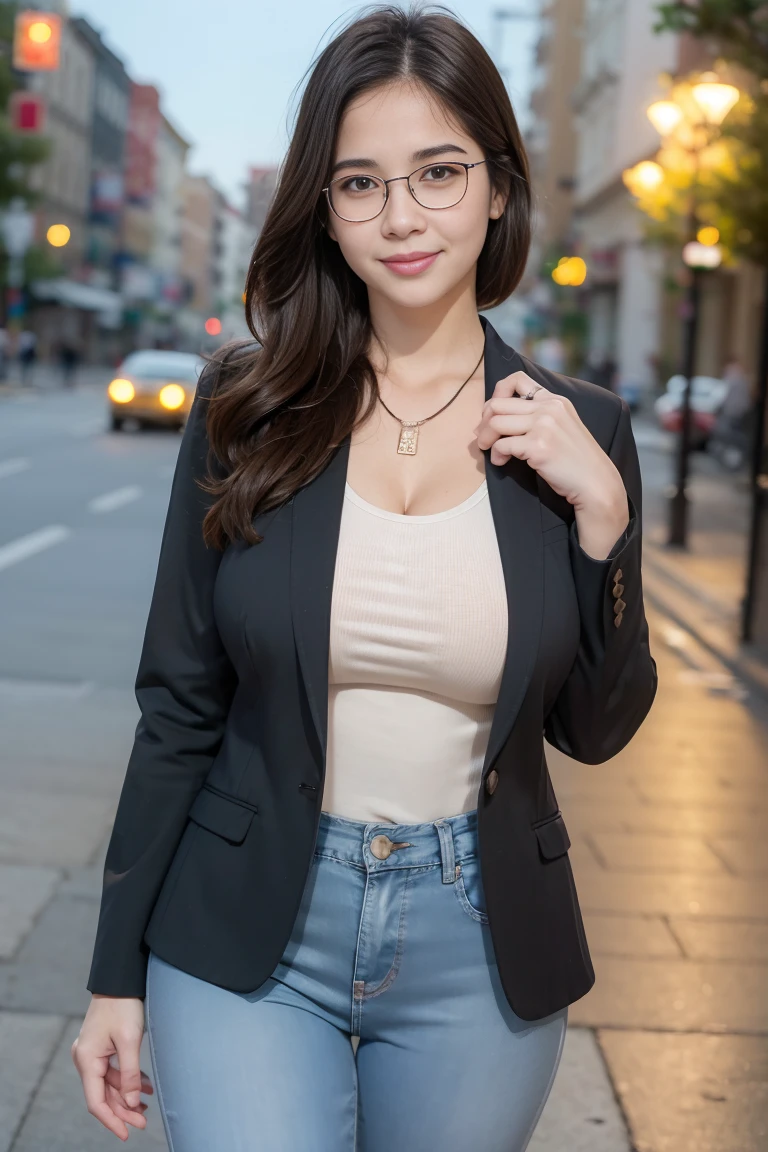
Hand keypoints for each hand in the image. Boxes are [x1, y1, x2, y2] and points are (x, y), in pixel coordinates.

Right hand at [72, 994, 152, 1140]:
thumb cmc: (123, 1005)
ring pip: (109, 1084)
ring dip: (127, 1094)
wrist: (120, 979)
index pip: (96, 1101)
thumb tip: (131, 1102)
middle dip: (123, 1109)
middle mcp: (85, 1059)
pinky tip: (144, 1085)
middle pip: (103, 1094)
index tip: (126, 1134)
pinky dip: (127, 1079)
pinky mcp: (101, 1047)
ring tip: (147, 1104)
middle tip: (143, 1121)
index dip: (111, 1120)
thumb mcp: (129, 1040)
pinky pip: (113, 1071)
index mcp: (87, 1059)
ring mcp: (92, 1053)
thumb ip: (130, 1073)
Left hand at [474, 370, 628, 558]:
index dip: (496, 394)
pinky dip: (496, 455)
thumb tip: (500, 416)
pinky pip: (502, 445)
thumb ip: (540, 415)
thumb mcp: (562, 426)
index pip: (516, 379)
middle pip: (498, 404)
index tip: (491, 414)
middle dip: (484, 422)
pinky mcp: (538, 446)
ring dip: (486, 439)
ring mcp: (544, 425)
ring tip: (490, 451)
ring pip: (495, 422)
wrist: (595, 483)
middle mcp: (549, 407)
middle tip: (483, 438)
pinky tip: (501, 463)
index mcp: (554, 400)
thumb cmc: (575, 460)